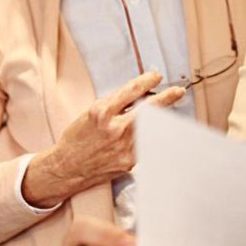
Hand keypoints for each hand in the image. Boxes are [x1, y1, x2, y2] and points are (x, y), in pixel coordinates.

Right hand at [22, 71, 184, 207]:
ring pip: (152, 127)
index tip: (156, 77)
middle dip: (167, 97)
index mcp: (102, 112)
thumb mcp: (89, 113)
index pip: (131, 90)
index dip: (147, 81)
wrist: (67, 168)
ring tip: (168, 112)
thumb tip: (136, 94)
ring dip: (162, 118)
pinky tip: (156, 132)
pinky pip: (146, 143)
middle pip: (149, 108)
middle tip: (178, 91)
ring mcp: (124, 146)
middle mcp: (114, 128)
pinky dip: (152, 135)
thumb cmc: (77, 139)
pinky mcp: (129, 161)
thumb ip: (113, 104)